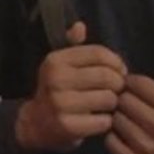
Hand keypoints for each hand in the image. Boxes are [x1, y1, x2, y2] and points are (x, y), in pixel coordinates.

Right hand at [16, 21, 126, 151]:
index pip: (99, 54)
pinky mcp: (67, 127)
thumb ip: (73, 45)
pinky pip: (104, 121)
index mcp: (55, 60)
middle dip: (118, 84)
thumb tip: (80, 26)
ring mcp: (60, 104)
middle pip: (107, 76)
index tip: (119, 71)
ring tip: (104, 105)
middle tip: (115, 90)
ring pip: (108, 99)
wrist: (35, 124)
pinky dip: (105, 122)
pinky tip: (96, 120)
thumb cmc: (56, 91)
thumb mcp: (60, 65)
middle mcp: (55, 80)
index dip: (116, 62)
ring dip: (112, 104)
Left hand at [106, 48, 153, 153]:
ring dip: (116, 115)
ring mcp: (147, 147)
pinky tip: (118, 132)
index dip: (132, 82)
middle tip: (122, 99)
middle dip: (122, 97)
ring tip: (120, 115)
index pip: (140, 85)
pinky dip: (111, 135)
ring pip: (116, 120)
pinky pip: (111, 142)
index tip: (130, 84)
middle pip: (125, 101)